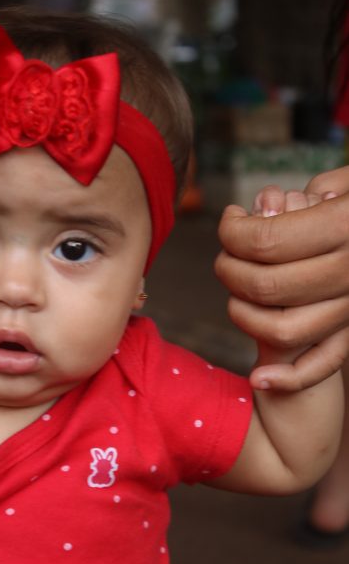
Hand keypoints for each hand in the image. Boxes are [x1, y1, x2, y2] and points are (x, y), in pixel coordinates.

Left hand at [215, 171, 348, 390]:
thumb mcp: (344, 185)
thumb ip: (304, 195)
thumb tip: (268, 206)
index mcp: (346, 225)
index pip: (266, 240)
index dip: (233, 232)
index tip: (230, 220)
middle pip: (266, 285)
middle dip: (230, 269)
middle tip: (227, 255)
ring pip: (283, 328)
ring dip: (243, 314)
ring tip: (237, 292)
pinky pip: (322, 365)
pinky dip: (288, 379)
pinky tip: (258, 378)